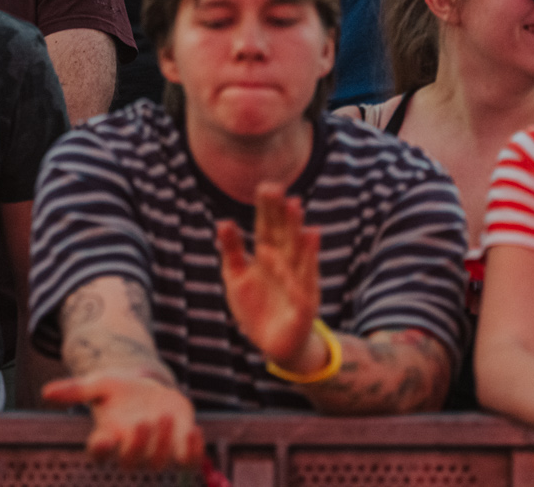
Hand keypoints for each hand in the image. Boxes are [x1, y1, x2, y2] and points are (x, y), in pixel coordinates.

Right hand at [43, 373, 202, 470]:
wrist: (149, 388)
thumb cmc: (120, 390)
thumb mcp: (99, 384)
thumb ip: (75, 390)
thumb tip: (46, 392)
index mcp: (108, 439)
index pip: (99, 454)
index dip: (101, 449)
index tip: (102, 437)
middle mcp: (130, 451)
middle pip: (131, 461)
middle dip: (138, 444)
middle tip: (143, 420)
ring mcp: (156, 453)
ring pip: (159, 461)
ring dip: (164, 442)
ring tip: (167, 414)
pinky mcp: (180, 449)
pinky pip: (189, 461)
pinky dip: (194, 450)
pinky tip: (194, 430)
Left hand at [216, 183, 320, 370]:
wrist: (274, 345)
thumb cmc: (256, 308)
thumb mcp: (236, 278)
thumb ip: (231, 250)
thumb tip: (223, 221)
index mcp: (267, 257)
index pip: (266, 228)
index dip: (267, 209)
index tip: (266, 187)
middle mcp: (284, 264)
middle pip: (282, 235)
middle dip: (281, 213)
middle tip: (278, 189)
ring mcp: (296, 282)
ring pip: (296, 252)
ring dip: (296, 230)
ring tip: (295, 207)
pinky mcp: (304, 303)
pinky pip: (303, 282)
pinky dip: (306, 263)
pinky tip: (310, 239)